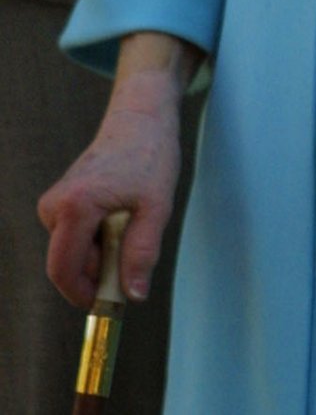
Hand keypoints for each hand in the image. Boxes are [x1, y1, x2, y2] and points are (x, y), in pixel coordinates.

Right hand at [38, 31, 200, 307]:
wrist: (140, 116)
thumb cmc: (150, 155)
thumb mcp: (156, 207)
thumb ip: (142, 253)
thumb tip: (132, 296)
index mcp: (75, 206)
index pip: (64, 271)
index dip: (84, 295)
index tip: (110, 303)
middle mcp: (55, 205)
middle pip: (69, 264)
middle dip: (99, 271)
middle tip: (134, 252)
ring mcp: (55, 202)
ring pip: (74, 252)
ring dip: (102, 253)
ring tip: (131, 222)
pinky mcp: (61, 201)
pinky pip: (76, 237)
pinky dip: (99, 239)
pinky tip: (120, 216)